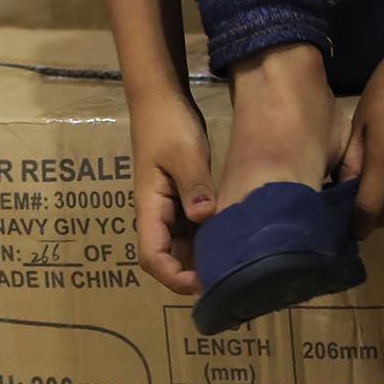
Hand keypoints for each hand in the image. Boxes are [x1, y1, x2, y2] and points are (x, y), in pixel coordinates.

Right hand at [130, 88, 214, 295]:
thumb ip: (194, 187)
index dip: (173, 278)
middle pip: (166, 258)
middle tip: (228, 280)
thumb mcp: (185, 154)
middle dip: (191, 274)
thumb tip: (205, 219)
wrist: (160, 99)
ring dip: (200, 258)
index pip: (152, 257)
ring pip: (180, 246)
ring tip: (233, 265)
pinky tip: (230, 241)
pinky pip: (191, 229)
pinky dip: (206, 240)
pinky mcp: (181, 198)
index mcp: (149, 206)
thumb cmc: (168, 125)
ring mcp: (168, 207)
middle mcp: (156, 213)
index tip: (204, 284)